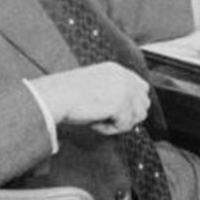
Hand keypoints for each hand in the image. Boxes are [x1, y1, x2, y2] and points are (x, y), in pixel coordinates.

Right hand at [30, 62, 149, 133]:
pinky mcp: (121, 104)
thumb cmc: (66, 94)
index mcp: (117, 70)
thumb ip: (113, 93)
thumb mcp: (95, 87)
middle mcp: (124, 77)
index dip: (133, 105)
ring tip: (99, 120)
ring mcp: (125, 89)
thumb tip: (128, 113)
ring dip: (120, 123)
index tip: (119, 114)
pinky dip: (109, 130)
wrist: (54, 96)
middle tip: (108, 120)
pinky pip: (125, 126)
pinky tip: (94, 122)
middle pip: (144, 103)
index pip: (141, 88)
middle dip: (129, 115)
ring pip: (138, 116)